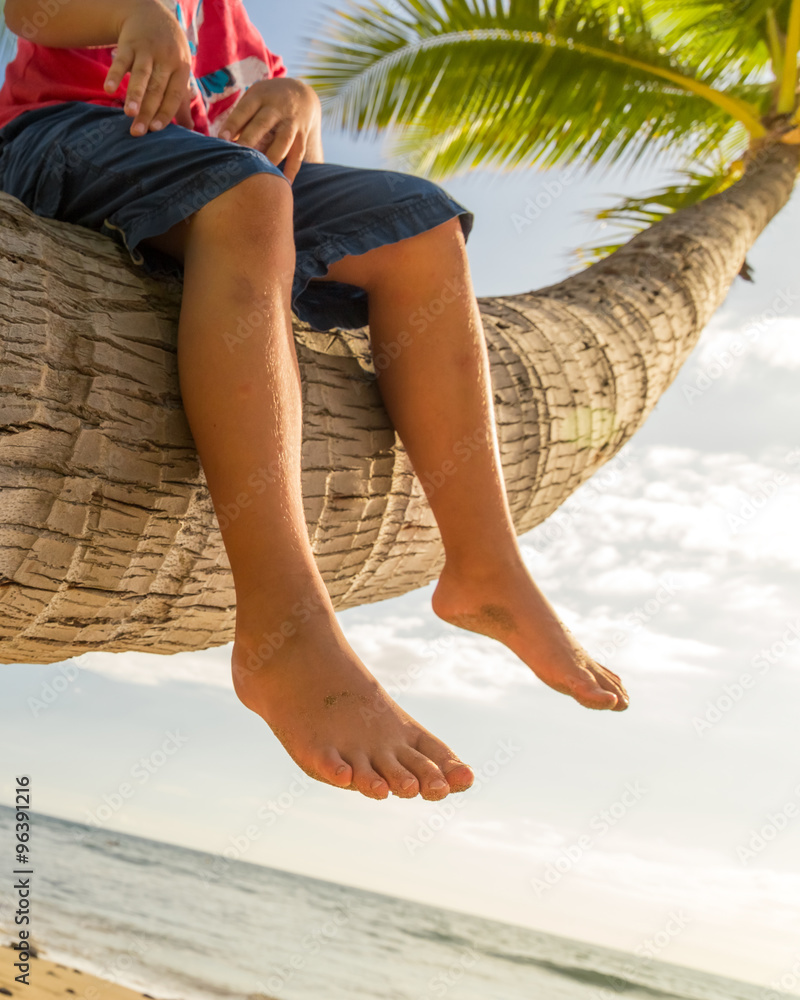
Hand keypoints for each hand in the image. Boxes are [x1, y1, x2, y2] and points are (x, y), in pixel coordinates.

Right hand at [104, 0, 194, 136]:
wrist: (152, 14)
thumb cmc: (168, 52)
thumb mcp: (179, 71)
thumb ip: (181, 101)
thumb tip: (191, 131)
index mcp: (181, 69)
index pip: (173, 95)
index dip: (165, 113)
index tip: (156, 130)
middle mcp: (166, 59)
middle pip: (156, 90)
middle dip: (147, 112)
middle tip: (138, 132)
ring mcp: (147, 50)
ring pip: (141, 75)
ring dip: (134, 94)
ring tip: (128, 113)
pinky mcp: (129, 43)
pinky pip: (121, 61)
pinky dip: (115, 74)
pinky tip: (109, 89)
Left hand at [219, 78, 322, 182]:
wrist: (301, 92)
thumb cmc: (268, 100)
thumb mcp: (254, 98)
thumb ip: (241, 118)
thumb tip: (225, 143)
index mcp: (261, 97)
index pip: (244, 110)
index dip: (233, 124)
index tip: (222, 139)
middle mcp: (277, 108)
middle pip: (263, 124)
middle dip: (250, 139)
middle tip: (238, 155)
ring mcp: (292, 122)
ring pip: (283, 140)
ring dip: (272, 156)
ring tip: (261, 173)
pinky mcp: (303, 135)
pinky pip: (298, 154)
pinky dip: (292, 169)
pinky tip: (285, 182)